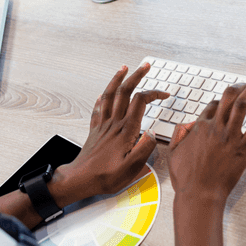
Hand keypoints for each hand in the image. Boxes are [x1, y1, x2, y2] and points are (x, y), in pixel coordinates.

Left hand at [52, 64, 167, 202]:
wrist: (81, 179)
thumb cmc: (106, 176)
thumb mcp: (132, 168)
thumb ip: (145, 148)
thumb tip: (153, 133)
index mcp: (126, 131)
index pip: (141, 102)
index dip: (153, 93)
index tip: (164, 95)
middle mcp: (114, 123)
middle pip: (125, 92)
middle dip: (136, 76)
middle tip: (145, 66)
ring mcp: (103, 125)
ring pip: (109, 95)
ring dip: (117, 79)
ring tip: (123, 68)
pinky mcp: (95, 130)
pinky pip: (98, 108)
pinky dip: (102, 97)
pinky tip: (103, 94)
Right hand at [167, 74, 245, 203]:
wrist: (199, 195)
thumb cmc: (186, 178)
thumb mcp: (174, 153)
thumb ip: (179, 135)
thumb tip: (186, 125)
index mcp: (200, 127)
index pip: (213, 105)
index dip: (221, 101)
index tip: (229, 102)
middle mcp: (215, 127)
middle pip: (228, 97)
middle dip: (239, 85)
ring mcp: (230, 136)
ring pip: (243, 104)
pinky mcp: (243, 148)